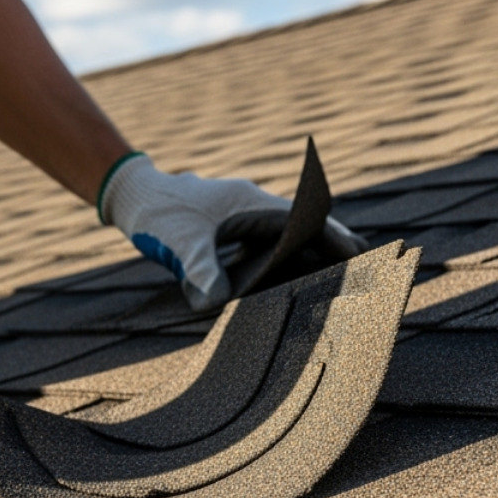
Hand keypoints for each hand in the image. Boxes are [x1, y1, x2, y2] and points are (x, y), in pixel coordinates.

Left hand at [101, 154, 367, 309]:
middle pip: (304, 224)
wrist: (133, 195)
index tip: (358, 253)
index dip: (331, 238)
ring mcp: (243, 213)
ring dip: (309, 251)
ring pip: (287, 232)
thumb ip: (199, 271)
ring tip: (337, 275)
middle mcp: (253, 205)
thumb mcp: (180, 244)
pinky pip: (267, 240)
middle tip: (364, 266)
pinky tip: (288, 278)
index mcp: (251, 204)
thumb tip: (215, 302)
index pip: (304, 220)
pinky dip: (283, 256)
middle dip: (331, 244)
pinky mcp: (231, 225)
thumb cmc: (158, 214)